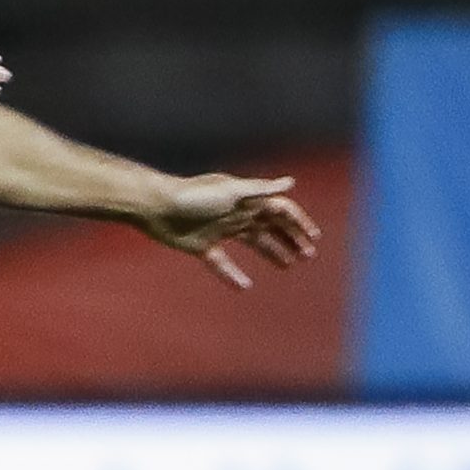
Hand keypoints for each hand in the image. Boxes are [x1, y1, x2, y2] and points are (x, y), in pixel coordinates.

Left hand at [137, 174, 320, 288]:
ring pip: (252, 243)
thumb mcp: (230, 191)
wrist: (155, 207)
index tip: (314, 240)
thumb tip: (291, 182)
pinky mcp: (201, 246)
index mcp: (246, 199)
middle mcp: (236, 213)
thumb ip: (259, 189)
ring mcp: (219, 230)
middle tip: (307, 257)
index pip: (280, 211)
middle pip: (270, 227)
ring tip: (288, 266)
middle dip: (291, 239)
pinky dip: (233, 274)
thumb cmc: (193, 195)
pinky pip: (221, 262)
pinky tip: (245, 287)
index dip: (298, 223)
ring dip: (271, 253)